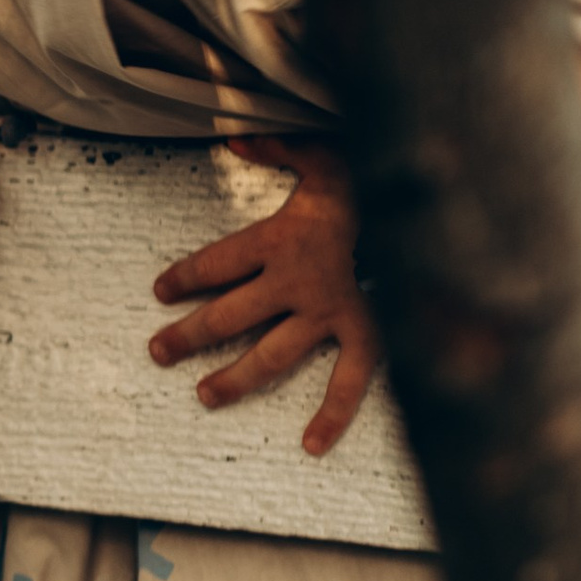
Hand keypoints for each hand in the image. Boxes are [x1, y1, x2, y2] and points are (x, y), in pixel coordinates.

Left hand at [149, 138, 376, 459]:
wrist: (422, 211)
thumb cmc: (368, 185)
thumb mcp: (322, 156)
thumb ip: (279, 146)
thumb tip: (234, 135)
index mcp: (279, 238)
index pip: (217, 262)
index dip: (185, 276)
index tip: (161, 292)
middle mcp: (297, 280)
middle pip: (230, 314)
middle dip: (189, 335)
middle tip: (158, 352)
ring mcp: (328, 312)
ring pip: (272, 353)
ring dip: (236, 377)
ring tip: (203, 395)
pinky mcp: (363, 332)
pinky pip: (347, 379)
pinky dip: (333, 414)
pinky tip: (312, 444)